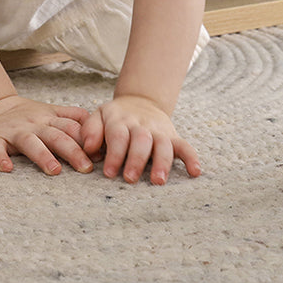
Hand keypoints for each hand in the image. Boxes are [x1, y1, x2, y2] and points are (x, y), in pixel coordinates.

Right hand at [0, 95, 94, 175]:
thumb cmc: (26, 115)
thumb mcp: (51, 111)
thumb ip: (73, 118)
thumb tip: (102, 132)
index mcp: (50, 117)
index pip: (72, 126)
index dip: (88, 140)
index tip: (103, 155)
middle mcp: (35, 123)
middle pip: (56, 135)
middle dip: (72, 151)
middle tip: (86, 168)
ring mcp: (15, 131)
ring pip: (30, 142)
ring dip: (42, 155)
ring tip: (54, 170)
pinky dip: (1, 158)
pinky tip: (7, 168)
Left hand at [82, 95, 200, 184]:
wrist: (140, 101)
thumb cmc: (115, 117)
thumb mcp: (99, 116)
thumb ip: (91, 130)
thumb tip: (87, 148)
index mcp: (120, 120)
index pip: (118, 136)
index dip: (114, 154)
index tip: (109, 173)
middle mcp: (141, 125)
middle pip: (141, 140)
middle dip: (136, 160)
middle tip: (130, 178)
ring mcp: (159, 130)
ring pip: (163, 144)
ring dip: (161, 162)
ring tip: (158, 181)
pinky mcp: (173, 136)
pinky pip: (185, 146)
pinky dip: (191, 158)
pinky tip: (195, 172)